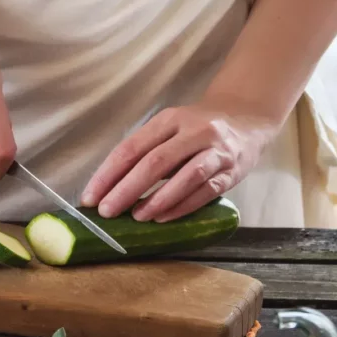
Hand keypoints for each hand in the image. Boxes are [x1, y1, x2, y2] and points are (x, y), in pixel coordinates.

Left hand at [81, 103, 279, 221]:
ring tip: (136, 217)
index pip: (132, 147)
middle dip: (127, 189)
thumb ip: (145, 152)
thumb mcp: (169, 128)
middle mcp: (193, 131)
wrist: (246, 118)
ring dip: (158, 200)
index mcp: (169, 119)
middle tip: (107, 212)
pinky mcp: (232, 171)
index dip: (108, 174)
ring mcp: (215, 151)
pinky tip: (163, 217)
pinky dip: (183, 206)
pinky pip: (206, 191)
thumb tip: (109, 187)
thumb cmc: (196, 129)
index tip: (90, 197)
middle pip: (155, 162)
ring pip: (185, 176)